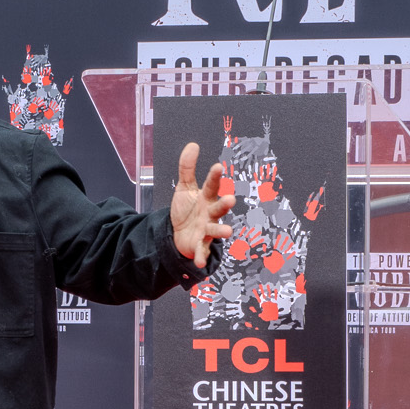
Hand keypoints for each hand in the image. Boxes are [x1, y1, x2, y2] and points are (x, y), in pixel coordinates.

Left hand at [169, 142, 234, 268]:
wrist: (179, 234)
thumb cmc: (187, 210)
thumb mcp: (184, 187)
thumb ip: (187, 167)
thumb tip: (193, 145)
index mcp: (207, 198)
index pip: (212, 185)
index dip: (215, 177)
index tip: (218, 166)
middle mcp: (210, 214)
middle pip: (218, 208)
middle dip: (224, 204)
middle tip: (230, 199)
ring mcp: (206, 230)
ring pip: (215, 230)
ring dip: (221, 232)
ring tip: (228, 232)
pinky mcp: (200, 245)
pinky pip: (202, 252)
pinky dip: (201, 258)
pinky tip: (199, 264)